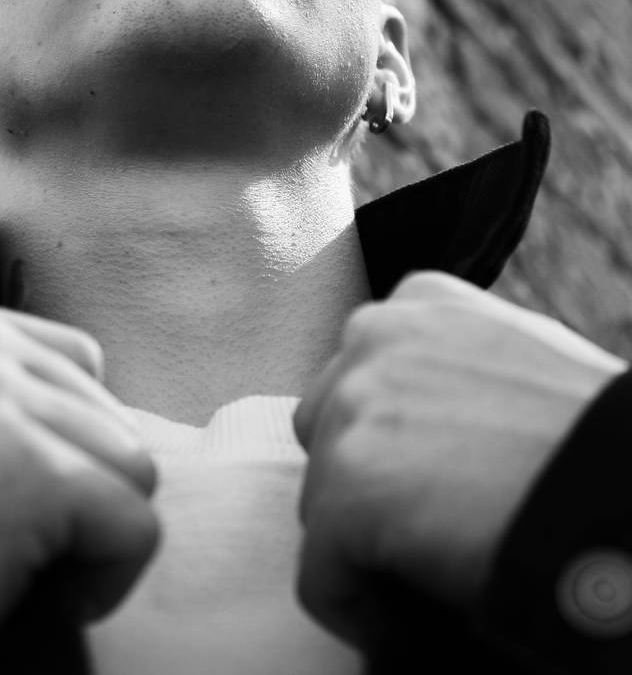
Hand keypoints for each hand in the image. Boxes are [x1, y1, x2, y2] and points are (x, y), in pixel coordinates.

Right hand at [0, 287, 158, 674]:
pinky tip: (30, 601)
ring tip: (10, 577)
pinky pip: (136, 524)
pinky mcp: (26, 462)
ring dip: (89, 534)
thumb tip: (76, 415)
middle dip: (75, 488)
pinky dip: (104, 580)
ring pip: (130, 463)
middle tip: (0, 553)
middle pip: (104, 409)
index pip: (62, 362)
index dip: (51, 448)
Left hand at [293, 270, 626, 648]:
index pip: (361, 376)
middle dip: (366, 483)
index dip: (393, 442)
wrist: (627, 487)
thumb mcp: (524, 356)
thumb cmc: (599, 439)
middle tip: (431, 531)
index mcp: (421, 301)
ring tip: (434, 573)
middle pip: (328, 432)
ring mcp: (354, 406)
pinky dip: (362, 611)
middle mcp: (375, 335)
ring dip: (364, 545)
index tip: (434, 485)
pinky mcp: (346, 487)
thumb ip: (455, 364)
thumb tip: (425, 422)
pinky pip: (322, 576)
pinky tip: (414, 620)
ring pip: (321, 502)